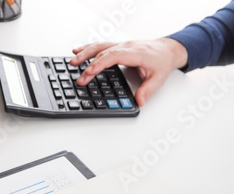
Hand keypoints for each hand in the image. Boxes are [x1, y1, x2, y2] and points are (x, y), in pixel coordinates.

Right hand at [69, 38, 187, 106]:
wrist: (167, 49)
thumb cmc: (162, 61)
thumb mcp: (159, 78)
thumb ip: (148, 90)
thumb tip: (139, 102)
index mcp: (136, 53)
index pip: (113, 56)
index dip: (99, 64)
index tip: (89, 73)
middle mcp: (126, 47)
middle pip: (103, 52)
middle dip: (88, 64)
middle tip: (79, 77)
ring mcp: (120, 45)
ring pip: (99, 47)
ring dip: (84, 53)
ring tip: (73, 62)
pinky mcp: (116, 46)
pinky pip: (99, 46)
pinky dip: (87, 48)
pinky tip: (77, 51)